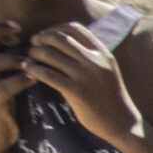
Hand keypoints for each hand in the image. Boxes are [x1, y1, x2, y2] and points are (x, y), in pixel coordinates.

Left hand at [20, 22, 139, 146]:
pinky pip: (48, 75)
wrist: (123, 124)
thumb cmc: (111, 98)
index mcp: (103, 54)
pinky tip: (28, 69)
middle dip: (41, 38)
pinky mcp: (77, 92)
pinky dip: (34, 69)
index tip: (46, 35)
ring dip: (34, 53)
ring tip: (29, 57)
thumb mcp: (106, 71)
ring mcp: (87, 77)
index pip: (75, 28)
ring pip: (51, 54)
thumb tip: (63, 43)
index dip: (55, 28)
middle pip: (59, 38)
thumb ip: (90, 57)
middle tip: (32, 45)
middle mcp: (96, 62)